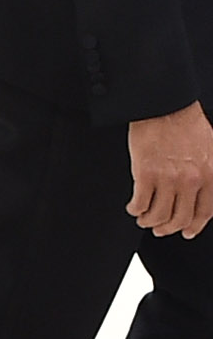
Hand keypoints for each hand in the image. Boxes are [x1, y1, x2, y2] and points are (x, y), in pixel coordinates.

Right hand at [127, 103, 212, 238]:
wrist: (165, 106)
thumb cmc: (186, 123)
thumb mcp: (211, 149)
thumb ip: (210, 173)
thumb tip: (203, 193)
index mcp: (211, 174)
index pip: (205, 212)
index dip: (194, 226)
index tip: (187, 232)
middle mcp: (192, 180)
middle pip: (180, 218)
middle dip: (168, 228)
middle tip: (160, 229)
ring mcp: (168, 178)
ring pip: (158, 216)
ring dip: (149, 222)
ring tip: (144, 218)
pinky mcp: (145, 174)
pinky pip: (139, 203)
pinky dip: (135, 210)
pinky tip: (134, 207)